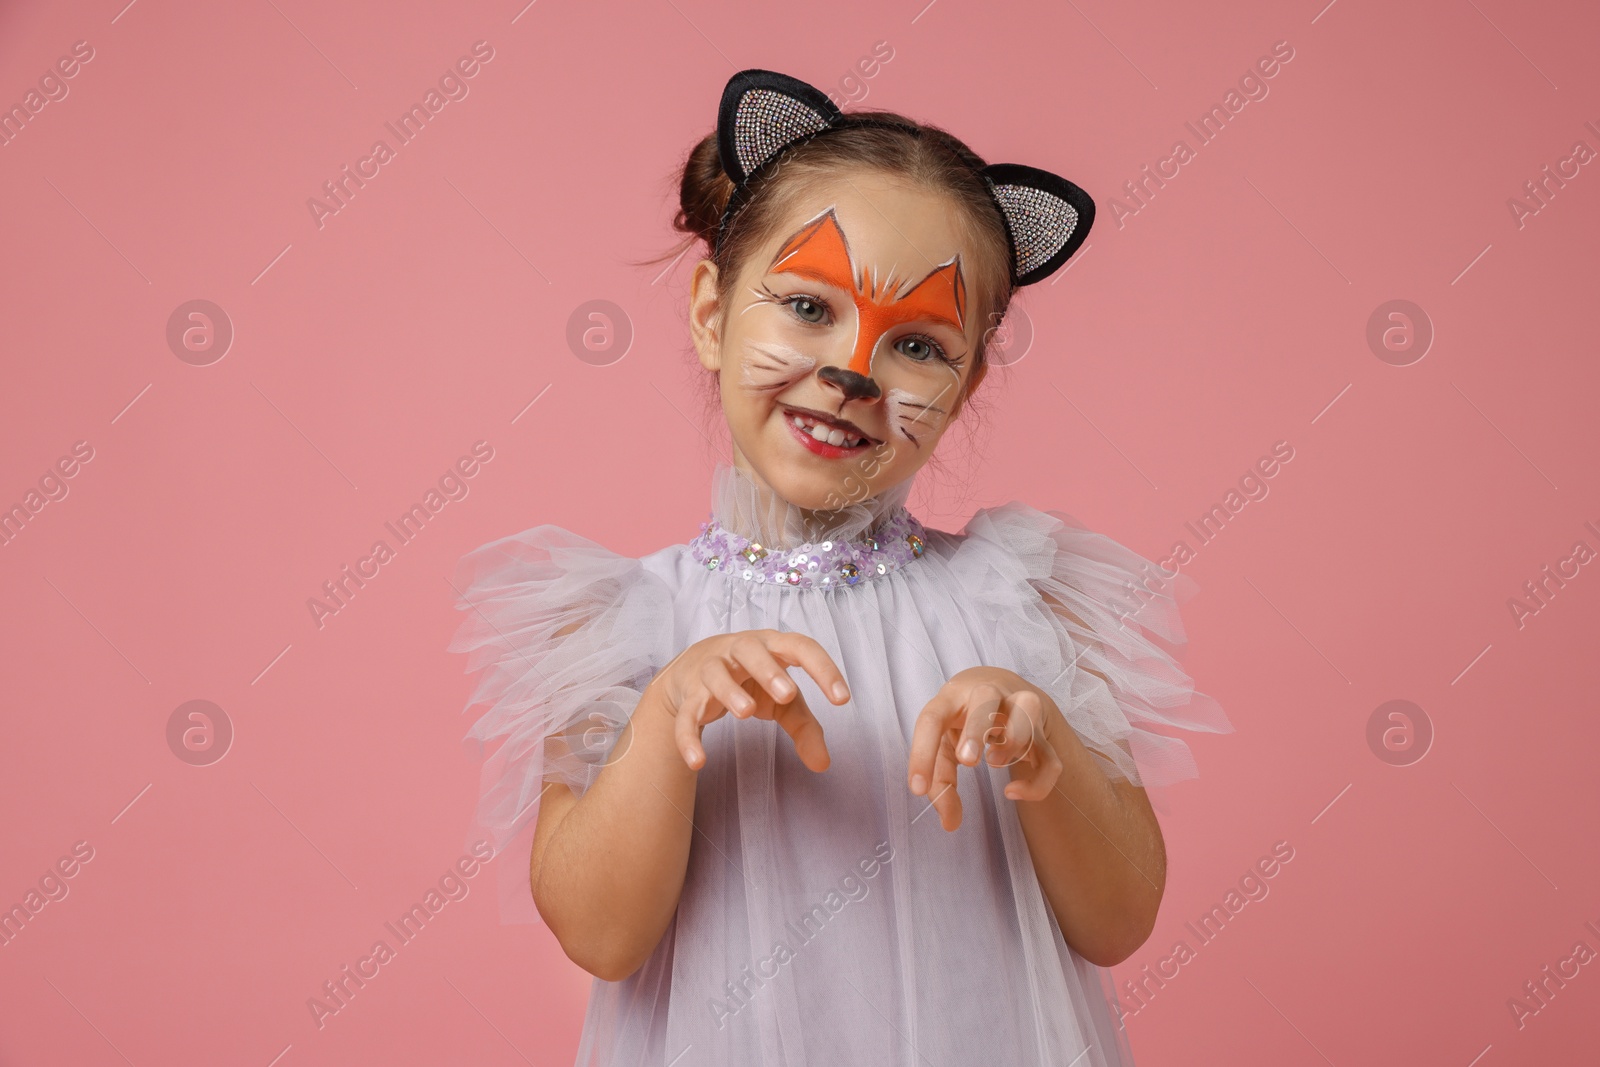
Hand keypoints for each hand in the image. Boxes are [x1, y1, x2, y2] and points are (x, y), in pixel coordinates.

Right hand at [649, 629, 850, 772]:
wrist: (693, 668)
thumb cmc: (750, 679)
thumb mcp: (781, 701)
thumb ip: (804, 727)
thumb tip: (823, 764)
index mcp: (771, 646)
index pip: (800, 646)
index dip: (823, 669)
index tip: (842, 699)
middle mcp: (739, 651)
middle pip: (750, 649)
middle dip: (768, 670)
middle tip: (787, 694)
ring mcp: (710, 670)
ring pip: (715, 675)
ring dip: (730, 692)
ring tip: (747, 713)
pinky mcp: (689, 695)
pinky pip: (687, 715)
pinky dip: (689, 738)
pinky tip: (698, 762)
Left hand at [907, 666, 1064, 830]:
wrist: (1000, 686)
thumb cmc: (961, 721)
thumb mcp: (942, 745)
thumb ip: (941, 783)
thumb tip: (949, 823)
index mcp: (952, 698)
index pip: (932, 718)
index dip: (922, 753)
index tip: (918, 789)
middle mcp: (987, 695)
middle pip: (986, 696)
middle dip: (978, 728)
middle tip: (968, 761)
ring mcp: (1018, 708)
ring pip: (1029, 707)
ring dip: (1015, 737)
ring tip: (994, 763)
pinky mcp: (1041, 732)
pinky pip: (1050, 757)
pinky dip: (1038, 781)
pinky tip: (1013, 794)